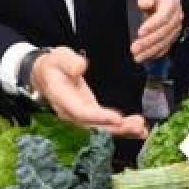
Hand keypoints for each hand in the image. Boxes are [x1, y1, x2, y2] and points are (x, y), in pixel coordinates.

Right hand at [32, 47, 147, 138]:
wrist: (46, 75)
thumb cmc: (54, 64)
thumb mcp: (59, 56)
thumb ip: (68, 62)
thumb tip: (80, 68)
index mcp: (61, 98)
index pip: (81, 112)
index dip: (99, 117)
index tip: (118, 118)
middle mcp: (70, 112)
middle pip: (93, 126)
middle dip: (116, 128)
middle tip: (138, 126)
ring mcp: (80, 116)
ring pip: (101, 129)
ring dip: (122, 130)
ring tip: (142, 129)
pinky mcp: (90, 115)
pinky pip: (105, 125)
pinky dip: (122, 128)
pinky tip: (139, 131)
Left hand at [131, 0, 183, 62]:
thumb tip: (144, 5)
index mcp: (171, 2)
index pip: (163, 16)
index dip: (152, 25)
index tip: (139, 33)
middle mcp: (176, 16)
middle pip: (163, 32)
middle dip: (148, 42)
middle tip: (134, 48)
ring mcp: (176, 28)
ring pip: (164, 42)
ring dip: (150, 51)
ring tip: (137, 57)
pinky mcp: (172, 36)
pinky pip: (165, 47)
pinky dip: (155, 54)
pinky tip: (144, 58)